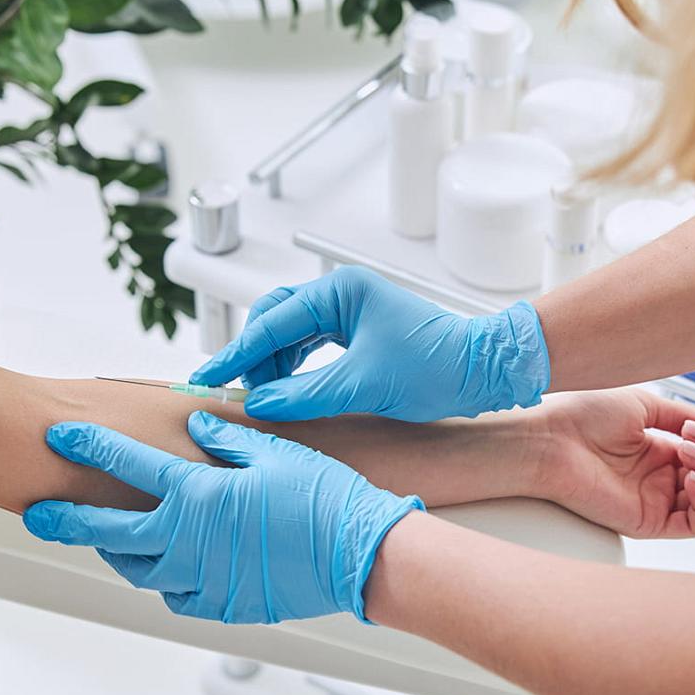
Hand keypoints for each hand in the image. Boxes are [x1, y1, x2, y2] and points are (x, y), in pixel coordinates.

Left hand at [22, 412, 420, 623]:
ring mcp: (204, 579)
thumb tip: (197, 428)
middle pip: (108, 532)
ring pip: (139, 570)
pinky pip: (177, 597)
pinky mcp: (225, 605)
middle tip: (38, 515)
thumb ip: (228, 439)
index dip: (88, 447)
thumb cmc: (325, 500)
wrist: (360, 557)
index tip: (60, 436)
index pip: (126, 465)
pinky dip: (164, 582)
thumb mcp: (276, 453)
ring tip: (102, 541)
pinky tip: (164, 570)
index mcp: (197, 495)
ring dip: (116, 552)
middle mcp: (189, 541)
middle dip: (66, 520)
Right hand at [191, 266, 550, 422]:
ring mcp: (350, 312)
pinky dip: (292, 368)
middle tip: (232, 390)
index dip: (237, 353)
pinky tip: (284, 391)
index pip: (272, 321)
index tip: (209, 377)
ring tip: (260, 397)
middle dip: (252, 355)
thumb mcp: (365, 384)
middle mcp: (342, 294)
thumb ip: (306, 394)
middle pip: (275, 319)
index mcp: (341, 291)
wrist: (485, 371)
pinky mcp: (358, 332)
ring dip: (272, 364)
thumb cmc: (437, 367)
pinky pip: (310, 346)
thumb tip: (261, 404)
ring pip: (290, 334)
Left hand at [540, 391, 694, 537]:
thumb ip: (684, 416)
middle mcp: (661, 478)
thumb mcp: (644, 405)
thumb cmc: (583, 417)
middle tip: (690, 436)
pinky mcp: (649, 522)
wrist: (551, 439)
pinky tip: (690, 480)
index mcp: (660, 451)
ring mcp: (656, 500)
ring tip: (686, 452)